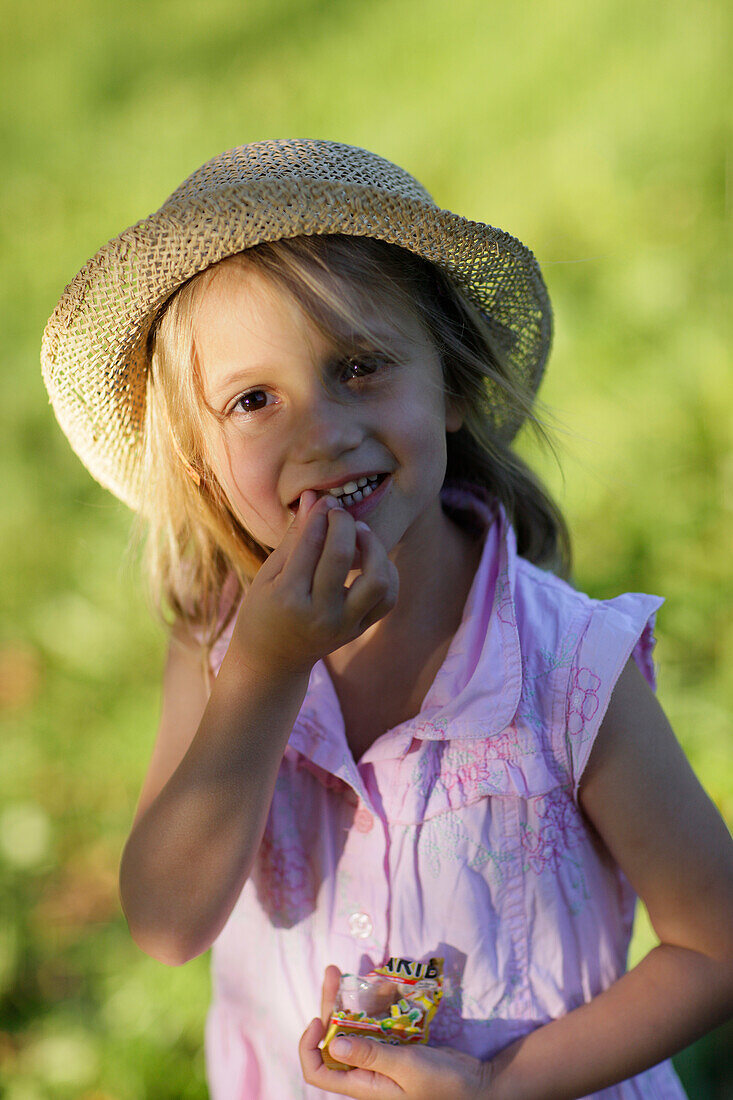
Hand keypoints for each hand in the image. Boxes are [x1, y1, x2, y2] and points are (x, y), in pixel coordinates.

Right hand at [231, 491, 398, 676]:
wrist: (272, 661)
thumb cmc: (264, 611)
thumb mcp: (269, 575)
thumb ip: (295, 538)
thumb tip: (314, 498)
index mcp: (289, 598)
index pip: (310, 545)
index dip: (319, 515)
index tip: (323, 500)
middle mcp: (320, 614)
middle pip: (341, 557)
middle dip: (343, 523)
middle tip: (339, 513)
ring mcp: (344, 625)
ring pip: (377, 581)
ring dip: (374, 548)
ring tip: (360, 534)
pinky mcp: (359, 629)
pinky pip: (388, 599)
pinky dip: (387, 573)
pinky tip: (371, 559)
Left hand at [299, 966, 492, 1097]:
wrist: (477, 1086)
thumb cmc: (442, 1084)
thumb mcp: (406, 1068)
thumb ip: (371, 1055)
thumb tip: (332, 1042)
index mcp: (362, 1085)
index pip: (319, 1071)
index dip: (309, 1046)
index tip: (318, 1019)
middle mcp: (366, 1072)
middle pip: (334, 1038)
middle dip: (331, 1005)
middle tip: (333, 971)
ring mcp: (380, 1058)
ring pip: (355, 1026)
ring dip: (352, 999)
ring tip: (353, 972)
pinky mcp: (395, 1046)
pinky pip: (377, 1022)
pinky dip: (376, 1003)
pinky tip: (382, 986)